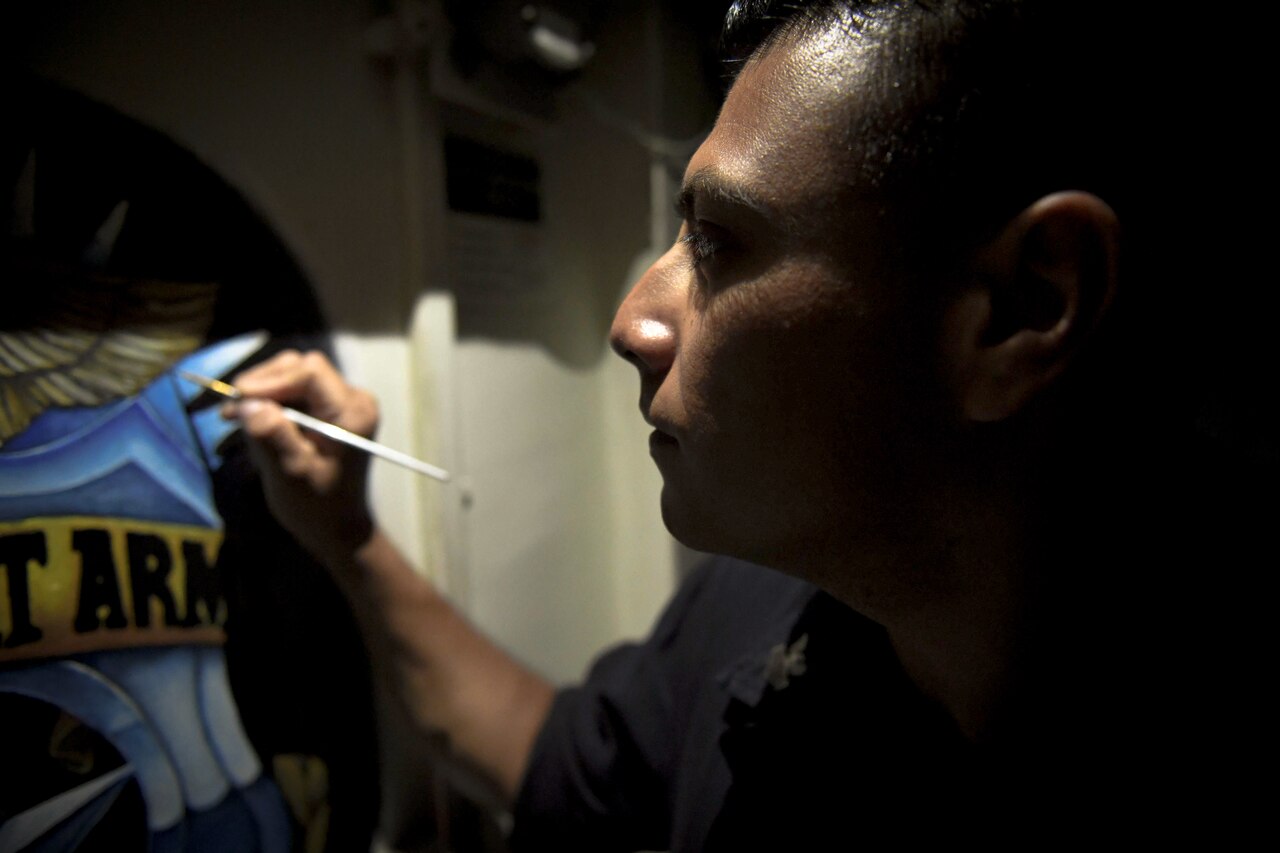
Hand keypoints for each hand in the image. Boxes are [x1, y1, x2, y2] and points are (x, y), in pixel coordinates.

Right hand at [226, 350, 377, 557]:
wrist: (335, 526)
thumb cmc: (318, 506)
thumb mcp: (292, 475)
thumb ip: (272, 437)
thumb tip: (248, 405)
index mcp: (353, 412)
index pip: (309, 373)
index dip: (270, 381)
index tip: (237, 399)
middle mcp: (351, 399)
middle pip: (298, 368)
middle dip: (261, 385)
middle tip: (230, 410)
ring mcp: (339, 402)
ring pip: (290, 377)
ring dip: (260, 394)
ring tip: (234, 418)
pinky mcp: (325, 410)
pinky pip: (291, 392)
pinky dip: (267, 403)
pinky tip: (248, 422)